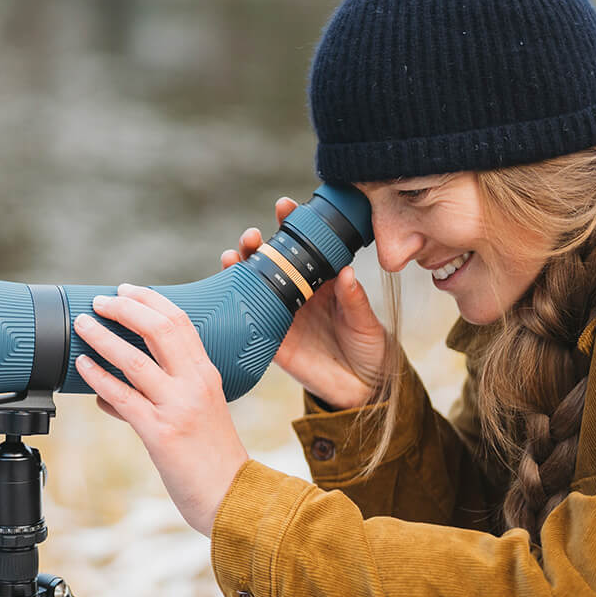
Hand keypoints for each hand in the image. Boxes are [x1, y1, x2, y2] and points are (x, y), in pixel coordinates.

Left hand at [72, 284, 248, 536]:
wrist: (233, 498)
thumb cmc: (211, 458)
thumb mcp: (196, 414)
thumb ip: (159, 397)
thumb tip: (110, 396)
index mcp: (207, 374)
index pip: (181, 321)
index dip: (150, 300)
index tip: (125, 290)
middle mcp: (196, 384)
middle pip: (160, 329)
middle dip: (126, 308)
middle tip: (100, 301)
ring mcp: (179, 407)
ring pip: (135, 360)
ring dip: (103, 338)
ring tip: (82, 325)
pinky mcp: (162, 433)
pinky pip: (124, 398)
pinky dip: (99, 379)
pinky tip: (82, 367)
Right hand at [221, 197, 387, 408]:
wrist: (362, 390)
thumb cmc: (369, 348)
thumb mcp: (366, 321)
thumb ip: (354, 299)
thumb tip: (344, 272)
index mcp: (321, 280)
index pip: (303, 246)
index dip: (291, 224)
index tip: (284, 206)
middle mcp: (297, 293)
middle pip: (269, 261)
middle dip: (256, 243)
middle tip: (253, 235)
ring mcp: (281, 315)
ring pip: (252, 285)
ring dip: (239, 267)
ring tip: (234, 256)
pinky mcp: (271, 340)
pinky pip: (248, 319)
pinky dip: (234, 303)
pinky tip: (226, 287)